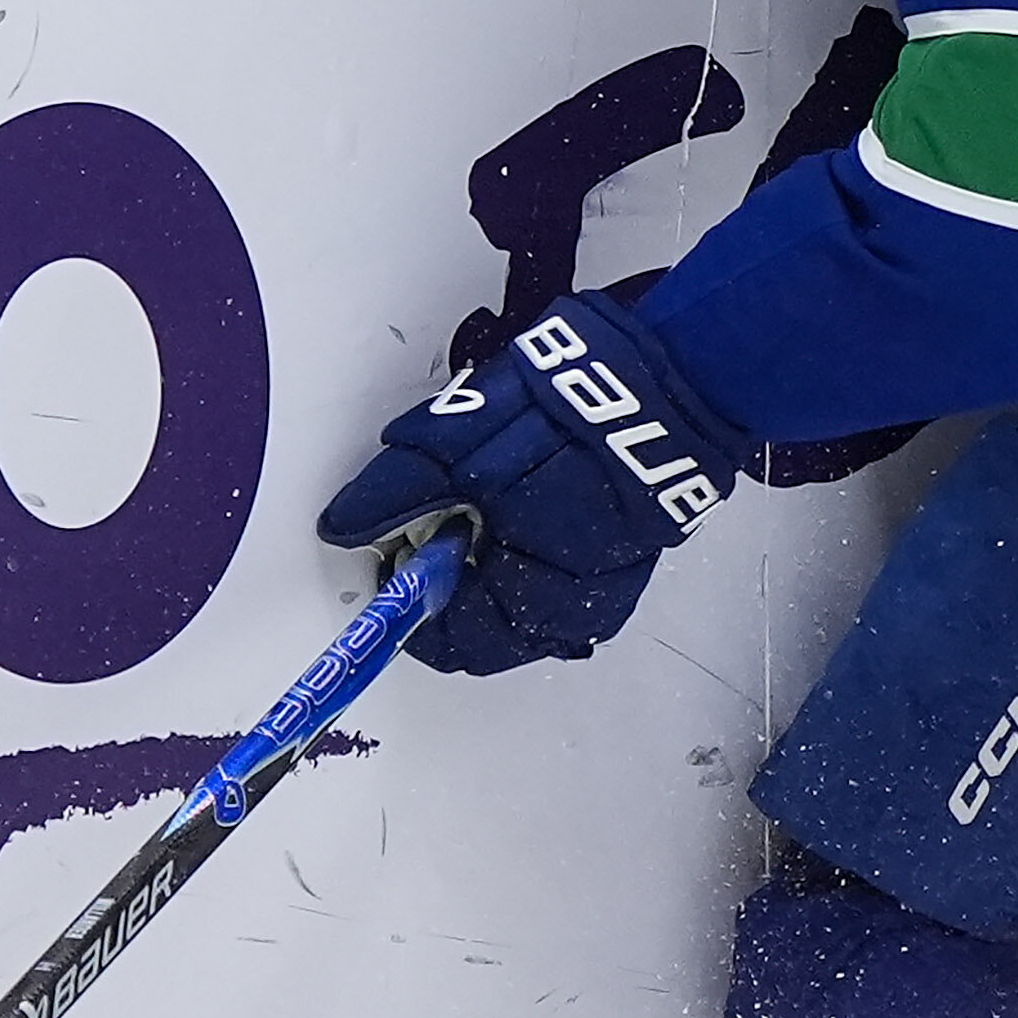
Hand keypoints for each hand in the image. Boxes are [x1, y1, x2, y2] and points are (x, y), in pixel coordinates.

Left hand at [314, 291, 761, 671]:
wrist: (675, 375)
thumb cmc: (569, 416)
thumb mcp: (456, 444)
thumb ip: (394, 494)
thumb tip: (341, 527)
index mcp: (531, 600)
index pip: (447, 641)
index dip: (409, 597)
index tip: (393, 547)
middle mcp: (576, 611)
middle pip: (485, 619)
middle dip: (451, 566)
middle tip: (444, 502)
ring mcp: (610, 583)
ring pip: (522, 590)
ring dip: (491, 546)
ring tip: (493, 482)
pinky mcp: (628, 550)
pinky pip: (560, 564)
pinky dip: (531, 533)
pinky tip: (532, 483)